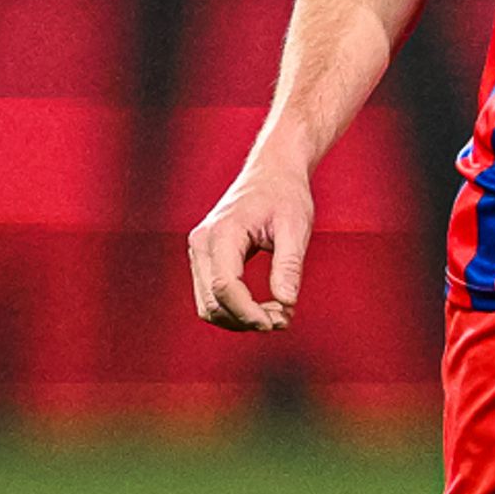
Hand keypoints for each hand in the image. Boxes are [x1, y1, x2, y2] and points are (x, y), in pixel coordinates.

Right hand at [188, 156, 313, 331]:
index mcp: (222, 233)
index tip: (279, 322)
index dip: (250, 313)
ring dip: (241, 319)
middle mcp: (201, 243)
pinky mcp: (205, 258)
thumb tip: (286, 302)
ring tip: (278, 314)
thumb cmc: (285, 194)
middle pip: (212, 303)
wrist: (272, 172)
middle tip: (285, 318)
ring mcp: (199, 251)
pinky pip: (213, 296)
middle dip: (248, 319)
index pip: (225, 287)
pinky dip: (236, 309)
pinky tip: (265, 306)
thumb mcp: (295, 227)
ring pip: (209, 306)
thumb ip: (289, 265)